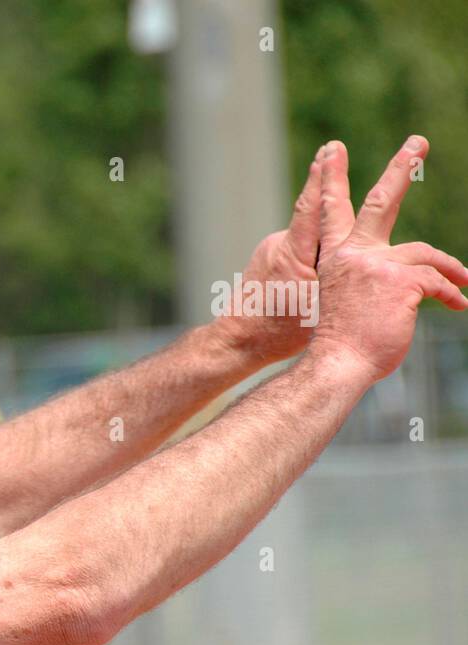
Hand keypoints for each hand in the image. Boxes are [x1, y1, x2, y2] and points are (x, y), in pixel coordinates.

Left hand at [211, 145, 324, 364]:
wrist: (237, 341)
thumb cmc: (280, 331)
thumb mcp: (319, 305)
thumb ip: (339, 274)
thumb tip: (367, 253)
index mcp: (294, 254)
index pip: (311, 209)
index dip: (324, 179)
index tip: (332, 150)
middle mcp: (281, 245)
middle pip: (313, 211)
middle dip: (326, 179)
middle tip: (333, 147)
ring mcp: (272, 250)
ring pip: (311, 235)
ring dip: (326, 232)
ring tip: (337, 232)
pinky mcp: (269, 258)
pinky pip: (300, 247)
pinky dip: (315, 250)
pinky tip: (318, 266)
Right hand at [309, 136, 467, 383]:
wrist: (336, 365)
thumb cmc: (339, 344)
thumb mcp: (345, 302)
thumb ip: (364, 279)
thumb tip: (404, 276)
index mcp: (334, 259)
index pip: (330, 215)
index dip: (329, 182)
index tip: (329, 154)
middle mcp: (352, 255)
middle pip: (380, 204)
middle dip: (400, 168)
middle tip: (417, 142)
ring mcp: (376, 265)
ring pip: (426, 254)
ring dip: (452, 267)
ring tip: (467, 278)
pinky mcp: (401, 281)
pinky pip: (438, 281)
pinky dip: (452, 294)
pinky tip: (459, 305)